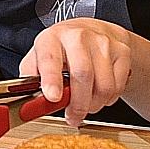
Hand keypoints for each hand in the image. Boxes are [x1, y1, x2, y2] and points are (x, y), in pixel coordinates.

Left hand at [18, 18, 132, 126]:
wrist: (93, 30)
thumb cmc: (61, 48)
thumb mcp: (38, 57)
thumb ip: (31, 79)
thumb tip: (27, 103)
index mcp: (52, 38)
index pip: (50, 58)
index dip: (51, 79)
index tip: (52, 97)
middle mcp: (78, 36)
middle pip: (82, 75)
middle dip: (77, 104)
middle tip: (72, 118)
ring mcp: (103, 42)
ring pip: (103, 85)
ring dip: (94, 105)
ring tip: (86, 106)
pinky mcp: (122, 52)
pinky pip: (118, 87)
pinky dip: (108, 99)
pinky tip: (99, 94)